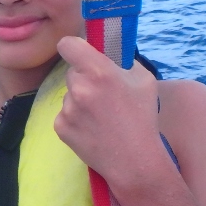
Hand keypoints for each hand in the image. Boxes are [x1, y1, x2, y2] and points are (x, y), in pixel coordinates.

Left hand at [54, 36, 167, 186]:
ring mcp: (67, 109)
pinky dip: (76, 118)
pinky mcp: (61, 127)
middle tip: (103, 94)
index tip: (81, 52)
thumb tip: (110, 53)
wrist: (134, 161)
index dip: (74, 46)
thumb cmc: (143, 118)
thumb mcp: (145, 80)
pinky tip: (93, 129)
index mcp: (99, 72)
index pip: (67, 44)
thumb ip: (124, 61)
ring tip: (102, 117)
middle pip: (72, 71)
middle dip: (85, 77)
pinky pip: (65, 113)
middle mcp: (79, 88)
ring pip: (69, 94)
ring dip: (81, 99)